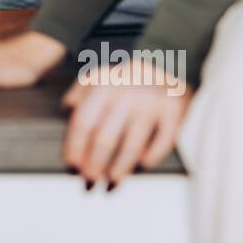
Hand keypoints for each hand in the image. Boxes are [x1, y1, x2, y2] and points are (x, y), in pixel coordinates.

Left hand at [61, 59, 192, 189]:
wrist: (169, 58)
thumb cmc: (128, 72)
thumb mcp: (100, 72)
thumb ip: (81, 88)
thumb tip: (67, 107)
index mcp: (104, 86)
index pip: (83, 123)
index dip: (75, 148)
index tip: (72, 167)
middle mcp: (126, 96)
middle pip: (104, 140)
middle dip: (94, 166)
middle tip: (89, 182)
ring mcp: (151, 104)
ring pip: (132, 146)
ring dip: (119, 169)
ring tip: (111, 184)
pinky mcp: (174, 112)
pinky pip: (162, 141)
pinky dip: (152, 155)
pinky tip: (142, 165)